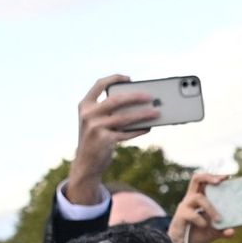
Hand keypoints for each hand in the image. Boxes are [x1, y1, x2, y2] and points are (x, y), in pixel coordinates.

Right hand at [67, 74, 158, 205]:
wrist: (86, 164)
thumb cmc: (96, 139)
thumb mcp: (96, 122)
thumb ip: (109, 111)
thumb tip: (139, 103)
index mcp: (85, 105)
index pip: (99, 85)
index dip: (115, 78)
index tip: (129, 78)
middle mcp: (88, 114)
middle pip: (116, 100)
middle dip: (135, 97)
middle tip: (150, 96)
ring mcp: (95, 127)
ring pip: (124, 117)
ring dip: (142, 114)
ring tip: (156, 113)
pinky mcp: (103, 140)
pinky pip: (126, 133)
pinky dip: (138, 130)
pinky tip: (148, 127)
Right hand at [165, 171, 232, 242]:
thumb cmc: (198, 234)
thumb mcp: (213, 232)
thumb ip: (222, 230)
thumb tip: (232, 232)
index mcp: (200, 198)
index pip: (205, 181)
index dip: (214, 176)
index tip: (227, 177)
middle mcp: (191, 198)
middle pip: (197, 179)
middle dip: (209, 177)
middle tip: (220, 182)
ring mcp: (185, 206)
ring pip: (198, 198)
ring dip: (210, 208)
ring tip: (219, 219)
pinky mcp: (180, 215)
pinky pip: (192, 214)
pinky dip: (201, 221)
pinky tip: (204, 226)